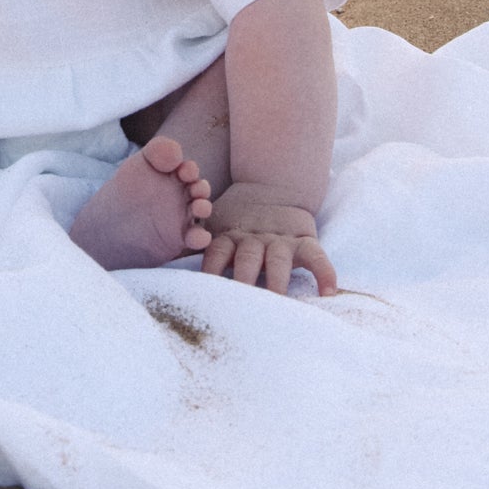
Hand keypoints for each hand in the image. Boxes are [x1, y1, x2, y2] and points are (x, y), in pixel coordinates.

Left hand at [200, 182, 335, 295]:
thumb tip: (160, 267)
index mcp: (228, 236)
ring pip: (279, 259)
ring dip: (277, 279)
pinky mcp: (303, 239)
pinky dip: (324, 272)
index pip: (216, 253)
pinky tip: (328, 292)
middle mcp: (254, 238)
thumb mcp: (214, 223)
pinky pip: (316, 255)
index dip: (210, 270)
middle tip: (240, 302)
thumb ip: (195, 240)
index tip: (204, 294)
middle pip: (248, 258)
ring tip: (277, 301)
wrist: (270, 186)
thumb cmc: (236, 220)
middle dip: (243, 278)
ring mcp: (280, 239)